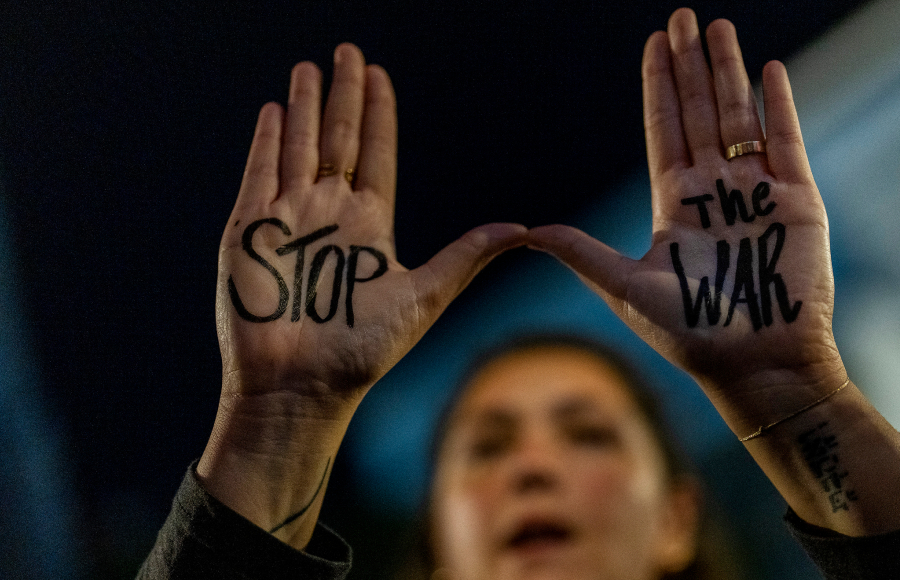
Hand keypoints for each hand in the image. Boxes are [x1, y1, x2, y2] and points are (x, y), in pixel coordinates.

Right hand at [199, 44, 524, 546]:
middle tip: (348, 51)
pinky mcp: (249, 233)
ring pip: (297, 148)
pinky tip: (275, 110)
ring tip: (309, 68)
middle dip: (342, 96)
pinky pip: (258, 175)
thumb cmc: (361, 352)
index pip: (374, 155)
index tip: (379, 75)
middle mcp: (329, 216)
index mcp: (369, 227)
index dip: (377, 115)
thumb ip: (465, 257)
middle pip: (337, 140)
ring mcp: (288, 220)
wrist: (300, 388)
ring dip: (303, 108)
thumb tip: (521, 228)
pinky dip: (266, 142)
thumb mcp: (423, 297)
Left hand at [530, 10, 899, 533]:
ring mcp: (756, 193)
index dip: (659, 87)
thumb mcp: (625, 287)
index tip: (654, 44)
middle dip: (691, 65)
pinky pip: (786, 141)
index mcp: (675, 205)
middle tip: (683, 16)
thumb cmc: (691, 334)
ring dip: (729, 71)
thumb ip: (581, 252)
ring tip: (718, 27)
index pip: (664, 130)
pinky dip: (779, 105)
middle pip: (700, 113)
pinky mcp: (797, 201)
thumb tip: (525, 230)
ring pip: (740, 117)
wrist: (756, 364)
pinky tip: (767, 69)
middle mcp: (715, 192)